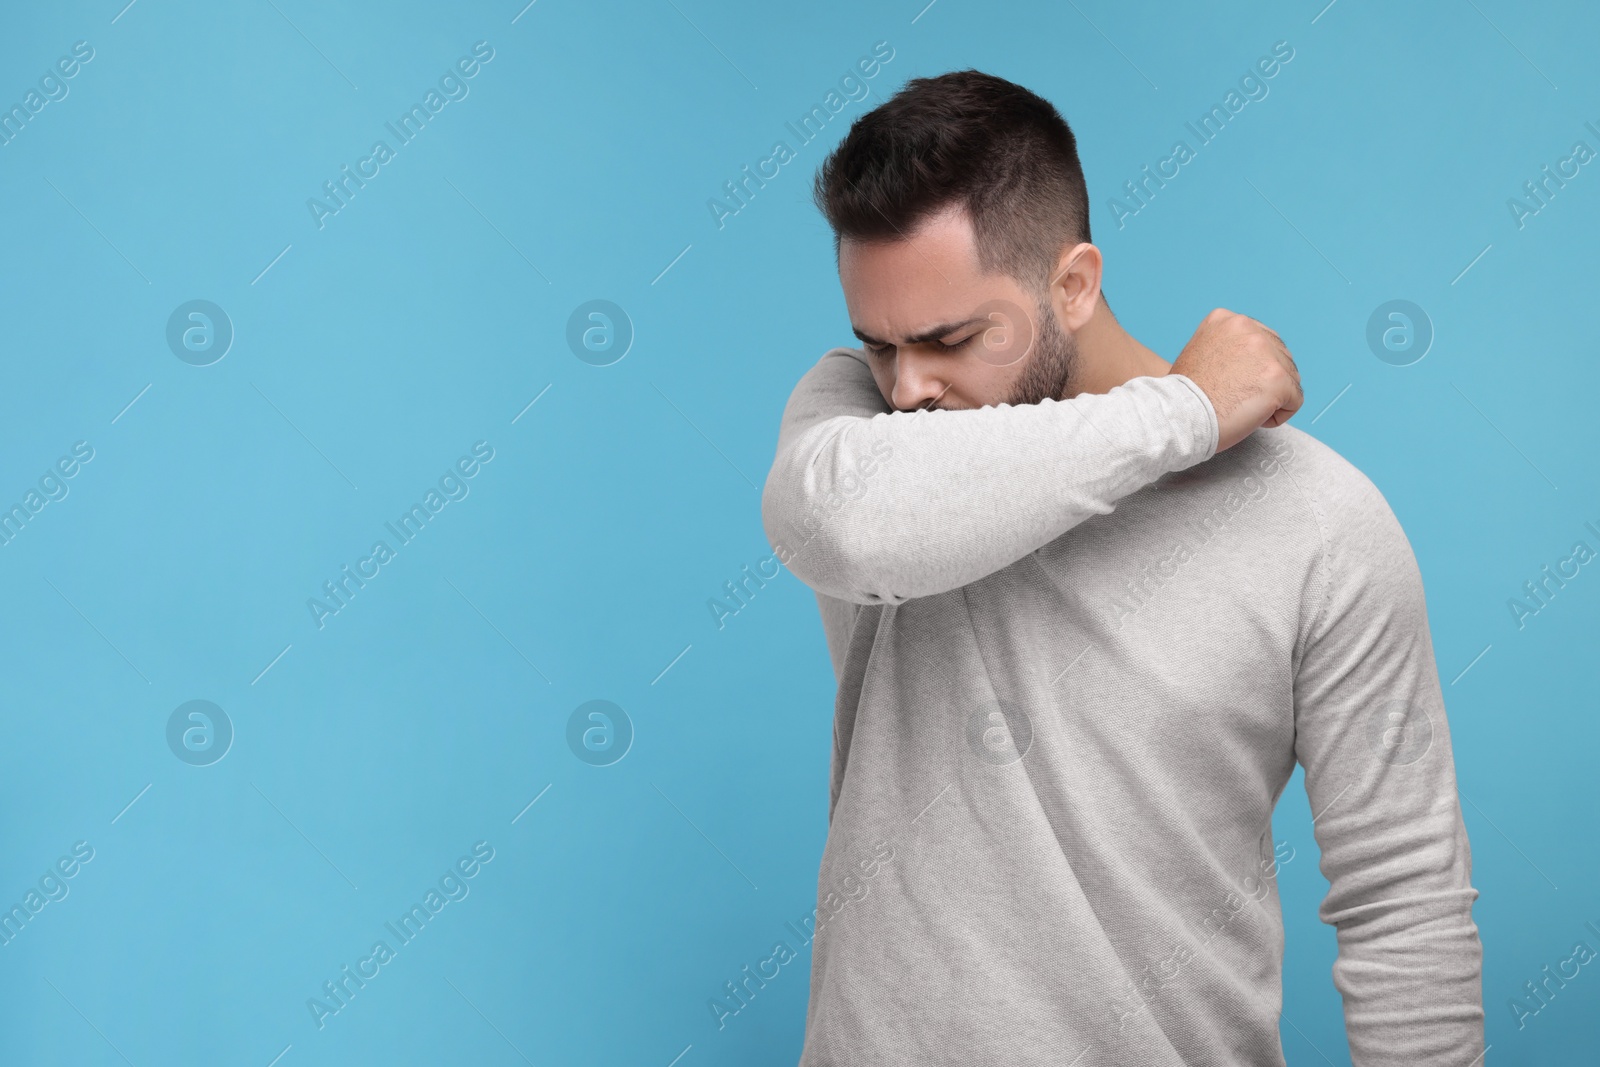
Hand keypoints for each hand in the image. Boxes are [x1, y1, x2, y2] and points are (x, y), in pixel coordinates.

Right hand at [1170, 308, 1302, 451]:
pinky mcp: (1278, 380)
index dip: (1250, 368)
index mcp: (1227, 320)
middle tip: (1235, 397)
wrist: (1177, 416)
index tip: (1231, 383)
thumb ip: (1228, 348)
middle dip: (1264, 381)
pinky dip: (1276, 416)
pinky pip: (1294, 401)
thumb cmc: (1183, 396)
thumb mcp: (1199, 352)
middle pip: (1280, 357)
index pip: (1261, 341)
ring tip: (1239, 406)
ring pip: (1290, 379)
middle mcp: (1249, 329)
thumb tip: (1250, 363)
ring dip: (1270, 398)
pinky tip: (1249, 417)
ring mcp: (1267, 354)